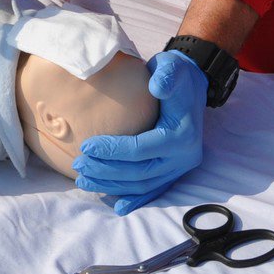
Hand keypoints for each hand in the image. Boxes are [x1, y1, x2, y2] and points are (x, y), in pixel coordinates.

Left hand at [72, 50, 206, 214]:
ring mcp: (180, 168)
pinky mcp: (174, 171)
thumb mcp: (172, 67)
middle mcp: (184, 157)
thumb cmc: (177, 75)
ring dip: (113, 186)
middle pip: (139, 173)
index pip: (140, 149)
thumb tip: (157, 85)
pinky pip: (154, 190)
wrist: (193, 84)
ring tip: (84, 180)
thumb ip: (166, 76)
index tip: (86, 145)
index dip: (111, 150)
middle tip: (79, 165)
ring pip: (143, 185)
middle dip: (106, 172)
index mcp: (181, 136)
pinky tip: (116, 206)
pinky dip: (135, 199)